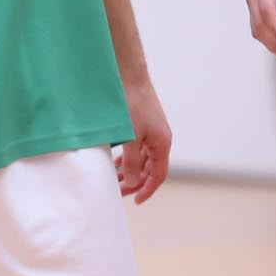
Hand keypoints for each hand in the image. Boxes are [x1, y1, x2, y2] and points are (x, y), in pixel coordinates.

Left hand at [116, 78, 171, 203]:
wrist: (128, 75)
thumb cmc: (131, 103)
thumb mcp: (131, 136)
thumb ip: (132, 161)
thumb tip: (132, 182)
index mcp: (162, 143)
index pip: (158, 175)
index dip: (147, 189)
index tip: (135, 200)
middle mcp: (160, 139)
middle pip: (150, 169)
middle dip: (135, 182)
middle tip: (118, 192)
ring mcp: (152, 131)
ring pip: (143, 159)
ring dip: (130, 171)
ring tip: (114, 180)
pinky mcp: (143, 124)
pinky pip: (138, 148)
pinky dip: (128, 158)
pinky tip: (116, 162)